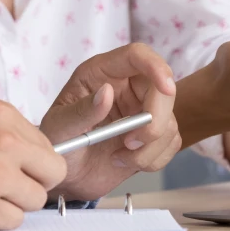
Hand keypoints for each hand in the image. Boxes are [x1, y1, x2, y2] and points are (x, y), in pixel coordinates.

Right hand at [0, 99, 66, 229]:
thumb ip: (6, 133)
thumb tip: (36, 156)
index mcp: (2, 115)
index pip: (49, 147)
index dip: (36, 164)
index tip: (21, 170)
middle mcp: (4, 141)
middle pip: (52, 174)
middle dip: (34, 184)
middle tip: (9, 187)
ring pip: (34, 201)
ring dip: (14, 204)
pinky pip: (13, 221)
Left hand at [39, 44, 179, 201]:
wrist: (68, 175)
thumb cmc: (59, 145)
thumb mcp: (59, 127)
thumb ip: (80, 111)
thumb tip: (106, 92)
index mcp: (102, 73)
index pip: (136, 55)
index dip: (155, 66)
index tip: (166, 87)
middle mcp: (126, 87)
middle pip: (163, 88)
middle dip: (155, 120)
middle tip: (131, 143)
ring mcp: (141, 110)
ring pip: (169, 120)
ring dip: (149, 147)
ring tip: (119, 157)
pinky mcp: (152, 134)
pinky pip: (171, 142)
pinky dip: (152, 159)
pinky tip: (125, 161)